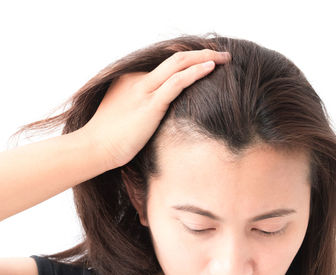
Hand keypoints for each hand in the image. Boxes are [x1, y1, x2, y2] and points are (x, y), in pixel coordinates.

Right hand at [80, 49, 230, 168]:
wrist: (94, 148)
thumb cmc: (110, 138)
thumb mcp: (125, 114)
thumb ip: (142, 107)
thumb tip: (160, 114)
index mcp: (132, 80)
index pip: (166, 65)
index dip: (189, 62)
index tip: (206, 63)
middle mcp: (138, 79)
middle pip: (175, 58)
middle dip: (202, 53)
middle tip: (221, 54)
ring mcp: (144, 90)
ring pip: (178, 64)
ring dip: (205, 58)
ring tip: (224, 58)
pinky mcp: (150, 104)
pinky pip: (176, 82)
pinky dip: (195, 73)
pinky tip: (210, 69)